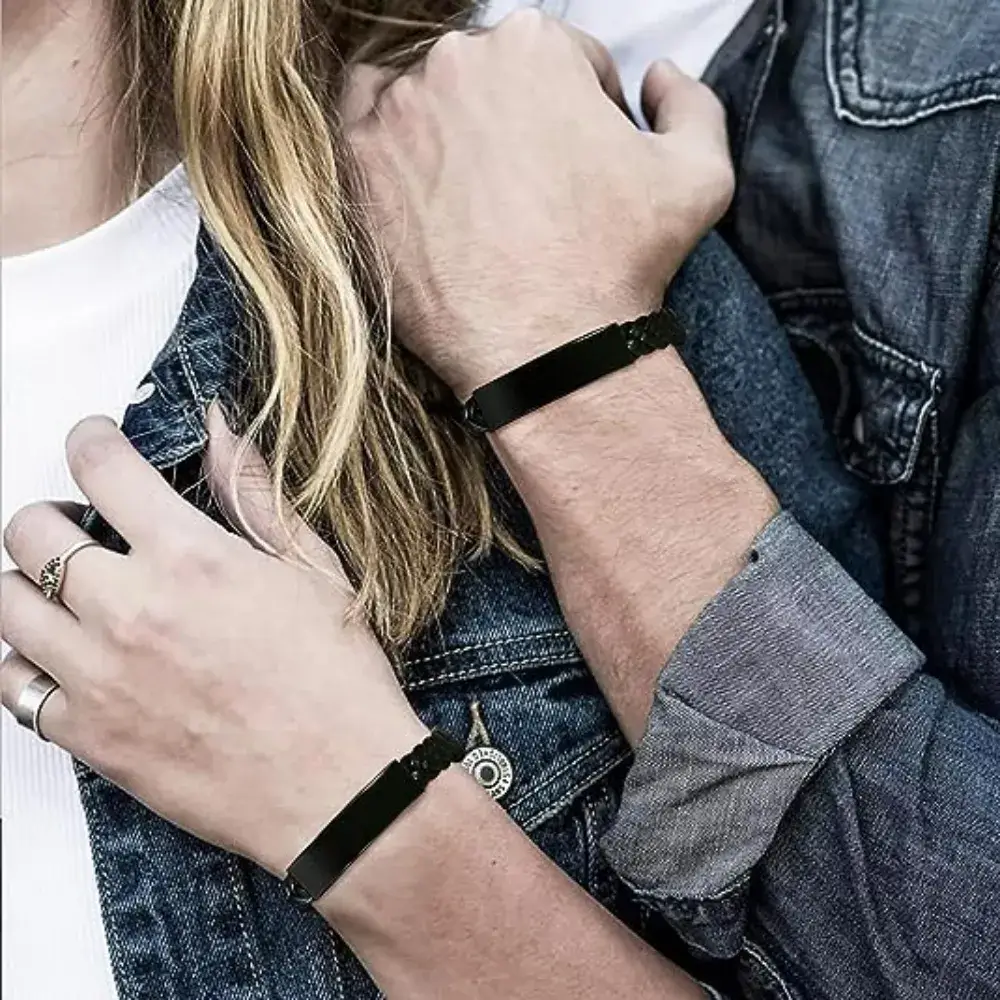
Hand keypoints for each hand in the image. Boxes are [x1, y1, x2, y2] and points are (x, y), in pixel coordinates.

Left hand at [0, 408, 427, 876]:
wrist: (340, 788)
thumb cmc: (338, 682)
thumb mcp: (314, 571)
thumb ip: (254, 494)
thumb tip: (219, 430)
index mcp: (191, 559)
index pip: (101, 468)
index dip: (89, 440)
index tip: (93, 442)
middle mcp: (131, 611)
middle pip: (30, 532)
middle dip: (49, 514)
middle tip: (78, 526)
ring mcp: (100, 678)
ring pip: (6, 604)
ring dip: (28, 584)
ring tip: (68, 592)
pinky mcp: (89, 738)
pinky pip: (13, 687)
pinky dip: (27, 662)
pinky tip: (65, 658)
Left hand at [345, 10, 733, 397]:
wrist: (547, 351)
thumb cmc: (620, 265)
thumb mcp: (700, 175)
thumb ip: (691, 102)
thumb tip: (659, 76)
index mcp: (535, 45)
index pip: (562, 60)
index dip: (584, 113)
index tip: (581, 164)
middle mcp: (457, 62)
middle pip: (491, 78)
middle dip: (517, 122)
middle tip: (531, 191)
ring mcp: (398, 113)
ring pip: (428, 102)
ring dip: (453, 133)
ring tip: (477, 199)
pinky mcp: (358, 168)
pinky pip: (364, 132)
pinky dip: (390, 148)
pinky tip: (421, 189)